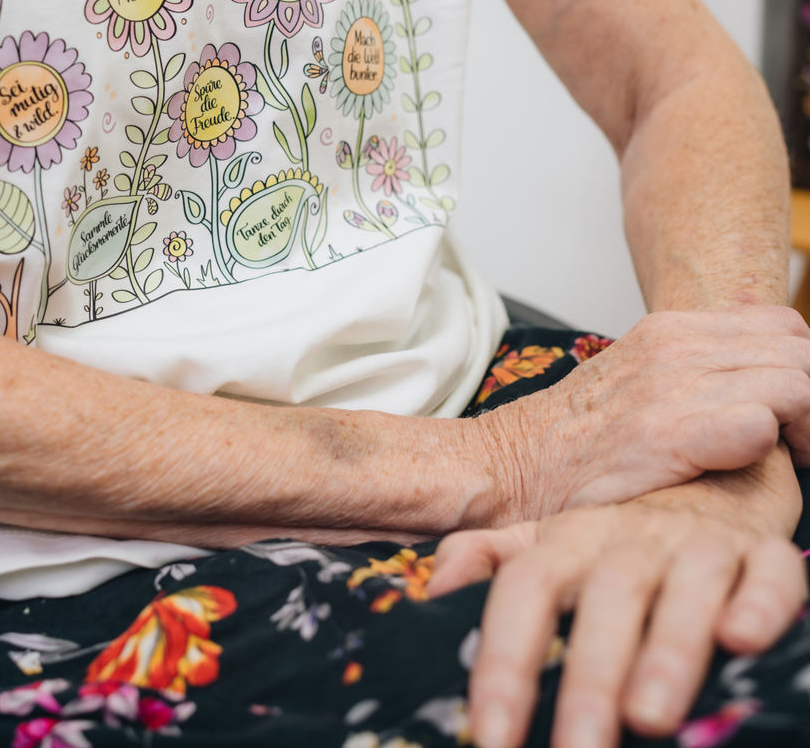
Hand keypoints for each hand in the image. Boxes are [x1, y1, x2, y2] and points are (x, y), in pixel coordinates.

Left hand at [428, 453, 806, 747]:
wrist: (707, 479)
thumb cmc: (618, 538)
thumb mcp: (551, 544)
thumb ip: (493, 560)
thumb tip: (432, 587)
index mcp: (570, 541)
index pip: (525, 592)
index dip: (505, 662)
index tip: (490, 738)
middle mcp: (631, 539)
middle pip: (605, 597)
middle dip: (589, 678)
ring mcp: (698, 543)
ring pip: (684, 586)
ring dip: (668, 649)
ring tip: (648, 716)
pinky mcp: (761, 553)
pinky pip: (769, 572)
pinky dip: (760, 602)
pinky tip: (741, 640)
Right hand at [480, 306, 809, 524]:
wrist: (513, 464)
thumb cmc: (583, 441)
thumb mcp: (642, 379)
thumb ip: (696, 368)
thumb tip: (761, 383)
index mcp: (672, 329)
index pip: (783, 326)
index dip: (805, 367)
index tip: (799, 414)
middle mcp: (674, 346)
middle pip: (797, 351)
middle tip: (805, 445)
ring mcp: (670, 387)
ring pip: (794, 383)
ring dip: (808, 426)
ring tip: (795, 461)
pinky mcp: (664, 435)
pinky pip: (755, 424)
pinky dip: (774, 444)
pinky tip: (763, 468)